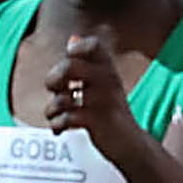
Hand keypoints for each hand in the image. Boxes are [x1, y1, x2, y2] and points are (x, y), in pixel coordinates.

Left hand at [46, 31, 138, 158]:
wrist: (130, 144)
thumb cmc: (111, 113)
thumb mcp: (102, 84)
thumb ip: (86, 63)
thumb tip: (73, 38)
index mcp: (108, 70)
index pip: (94, 45)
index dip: (76, 49)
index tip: (70, 61)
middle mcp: (108, 81)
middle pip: (69, 67)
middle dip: (53, 79)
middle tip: (54, 89)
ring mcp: (103, 101)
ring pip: (63, 97)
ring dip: (52, 108)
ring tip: (54, 115)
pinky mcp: (98, 121)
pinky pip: (66, 118)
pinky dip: (57, 125)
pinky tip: (60, 129)